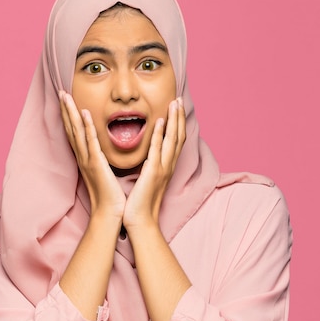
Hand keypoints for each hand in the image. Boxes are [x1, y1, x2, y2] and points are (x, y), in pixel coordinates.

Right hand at [59, 91, 125, 218]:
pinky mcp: (96, 164)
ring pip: (77, 131)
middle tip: (61, 92)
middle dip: (65, 110)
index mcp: (86, 159)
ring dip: (71, 112)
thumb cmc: (110, 196)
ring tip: (66, 96)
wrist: (109, 213)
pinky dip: (86, 126)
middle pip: (71, 128)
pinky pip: (90, 141)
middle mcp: (83, 157)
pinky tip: (83, 113)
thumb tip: (104, 151)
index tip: (67, 101)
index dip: (70, 116)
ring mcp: (88, 160)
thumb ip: (102, 161)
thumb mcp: (105, 173)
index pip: (75, 133)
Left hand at [123, 98, 185, 229]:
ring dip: (174, 120)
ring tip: (174, 103)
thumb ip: (150, 165)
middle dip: (179, 116)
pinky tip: (160, 121)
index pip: (175, 140)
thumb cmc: (140, 203)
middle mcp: (168, 166)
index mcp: (166, 167)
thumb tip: (148, 155)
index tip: (176, 107)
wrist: (140, 221)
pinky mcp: (153, 173)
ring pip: (172, 140)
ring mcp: (162, 169)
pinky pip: (157, 150)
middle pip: (178, 136)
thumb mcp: (147, 180)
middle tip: (179, 98)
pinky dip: (160, 135)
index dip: (177, 123)